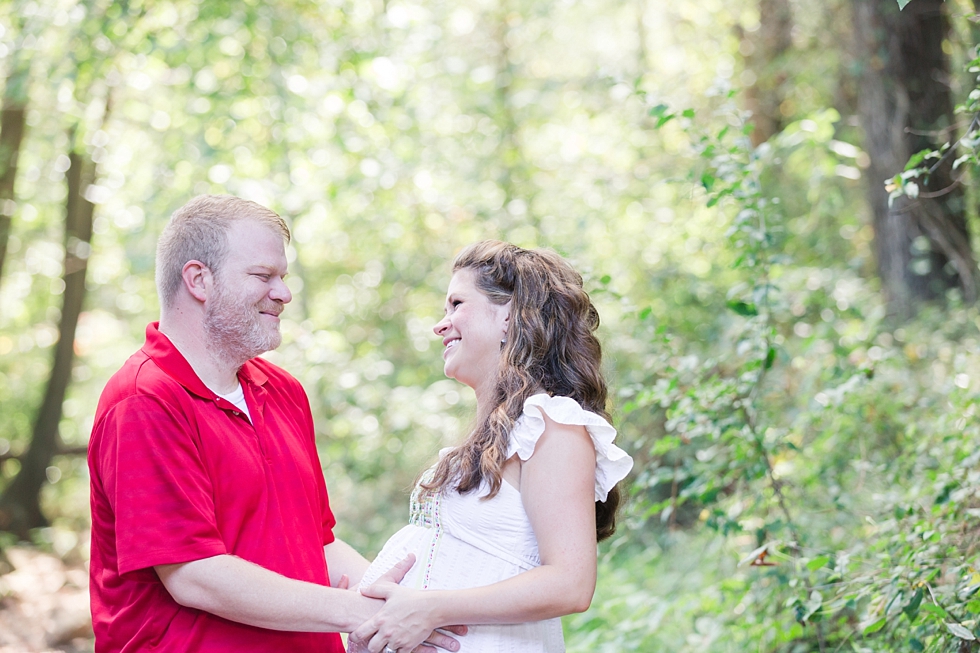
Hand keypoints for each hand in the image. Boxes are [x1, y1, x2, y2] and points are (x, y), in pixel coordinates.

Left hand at [349, 557, 465, 652]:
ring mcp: (397, 640)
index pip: (359, 634)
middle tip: (375, 640)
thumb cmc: (411, 598)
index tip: (355, 636)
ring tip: (389, 640)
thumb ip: (375, 589)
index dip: (354, 637)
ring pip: (384, 652)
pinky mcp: (408, 646)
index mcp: (380, 619)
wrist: (431, 607)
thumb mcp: (392, 590)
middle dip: (372, 645)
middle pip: (371, 648)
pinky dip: (398, 649)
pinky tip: (400, 641)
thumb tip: (362, 590)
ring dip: (385, 647)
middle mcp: (387, 632)